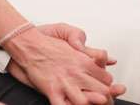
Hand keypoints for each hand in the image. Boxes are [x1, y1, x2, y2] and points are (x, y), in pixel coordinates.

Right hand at [3, 26, 125, 104]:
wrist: (28, 46)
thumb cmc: (49, 44)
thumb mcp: (74, 40)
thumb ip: (93, 52)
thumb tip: (111, 60)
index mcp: (83, 61)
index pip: (106, 78)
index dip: (107, 84)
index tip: (104, 86)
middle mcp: (76, 73)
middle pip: (102, 92)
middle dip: (105, 97)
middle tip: (101, 98)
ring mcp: (65, 83)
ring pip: (86, 101)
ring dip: (90, 103)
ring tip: (90, 102)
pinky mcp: (52, 91)